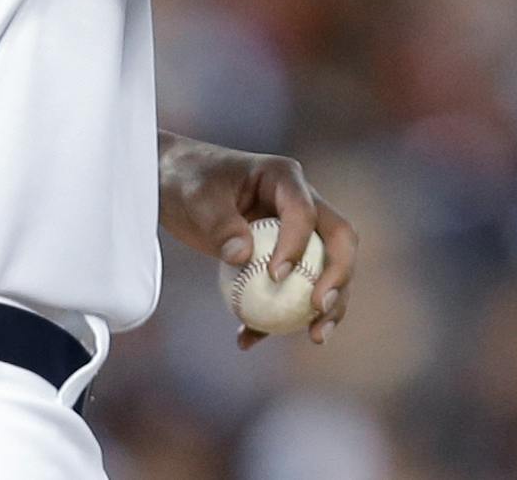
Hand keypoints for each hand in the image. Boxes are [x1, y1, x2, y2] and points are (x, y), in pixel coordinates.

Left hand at [157, 132, 357, 349]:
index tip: (275, 275)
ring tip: (317, 337)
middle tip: (319, 307)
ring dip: (329, 306)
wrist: (177, 188)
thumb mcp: (196, 199)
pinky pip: (291, 291)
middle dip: (338, 275)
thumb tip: (242, 256)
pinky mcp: (284, 258)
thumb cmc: (188, 183)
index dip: (297, 244)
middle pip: (339, 239)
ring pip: (328, 270)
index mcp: (285, 178)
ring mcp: (299, 232)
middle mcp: (302, 202)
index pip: (304, 211)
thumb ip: (219, 224)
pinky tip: (248, 339)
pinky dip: (276, 318)